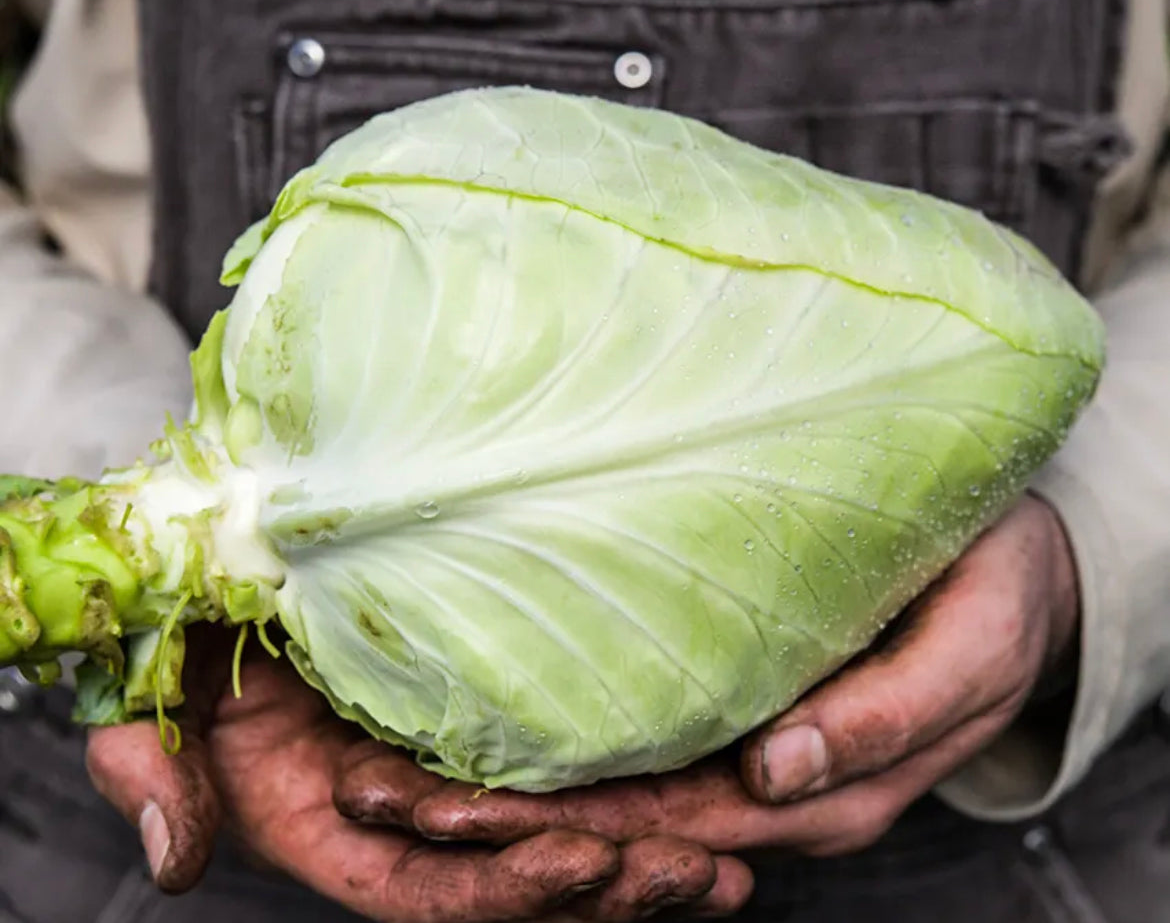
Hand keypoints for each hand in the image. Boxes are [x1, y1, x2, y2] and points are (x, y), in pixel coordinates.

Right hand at [84, 627, 751, 920]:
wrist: (214, 569)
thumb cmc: (180, 635)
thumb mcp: (149, 702)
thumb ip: (153, 775)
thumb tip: (173, 859)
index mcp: (334, 822)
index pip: (427, 880)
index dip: (502, 886)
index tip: (584, 865)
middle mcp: (406, 810)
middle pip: (516, 869)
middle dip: (610, 884)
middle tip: (707, 874)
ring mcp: (451, 762)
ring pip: (556, 826)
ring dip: (643, 852)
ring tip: (735, 859)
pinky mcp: (486, 713)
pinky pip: (567, 762)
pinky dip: (634, 785)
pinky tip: (712, 788)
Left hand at [336, 495, 1079, 857]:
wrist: (1011, 572)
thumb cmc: (996, 600)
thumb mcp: (969, 653)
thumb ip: (888, 718)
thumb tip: (778, 774)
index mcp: (813, 793)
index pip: (661, 826)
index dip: (552, 825)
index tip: (447, 812)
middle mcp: (759, 786)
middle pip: (610, 819)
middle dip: (495, 818)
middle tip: (377, 791)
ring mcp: (737, 751)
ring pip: (608, 786)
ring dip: (505, 786)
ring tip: (393, 767)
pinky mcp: (729, 701)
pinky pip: (631, 733)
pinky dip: (550, 738)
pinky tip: (476, 719)